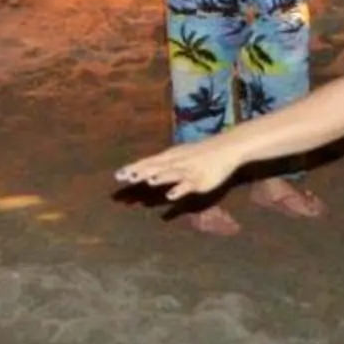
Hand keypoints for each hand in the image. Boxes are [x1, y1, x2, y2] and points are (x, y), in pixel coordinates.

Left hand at [116, 138, 240, 200]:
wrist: (225, 147)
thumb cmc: (199, 154)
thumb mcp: (179, 157)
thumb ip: (163, 167)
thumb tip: (146, 177)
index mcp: (169, 157)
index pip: (148, 162)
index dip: (133, 168)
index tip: (117, 176)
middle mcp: (176, 162)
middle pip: (155, 167)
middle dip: (140, 172)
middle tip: (124, 178)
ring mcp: (188, 170)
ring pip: (171, 173)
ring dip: (159, 177)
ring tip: (147, 181)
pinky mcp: (200, 179)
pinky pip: (188, 185)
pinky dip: (179, 190)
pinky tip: (170, 196)